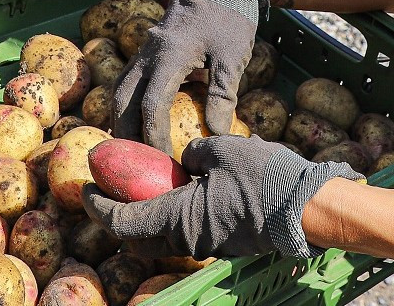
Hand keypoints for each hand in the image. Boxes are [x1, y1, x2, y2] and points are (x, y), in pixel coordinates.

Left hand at [84, 134, 356, 258]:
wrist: (307, 208)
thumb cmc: (264, 177)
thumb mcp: (222, 150)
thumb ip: (194, 152)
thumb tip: (185, 156)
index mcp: (177, 218)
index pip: (122, 222)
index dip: (98, 207)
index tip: (85, 189)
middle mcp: (187, 239)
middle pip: (137, 237)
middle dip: (118, 215)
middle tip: (111, 188)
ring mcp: (207, 244)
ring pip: (162, 235)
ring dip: (148, 212)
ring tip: (146, 182)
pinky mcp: (224, 241)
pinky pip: (186, 229)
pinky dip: (173, 211)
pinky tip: (182, 186)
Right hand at [112, 0, 263, 154]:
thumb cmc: (230, 18)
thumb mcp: (232, 58)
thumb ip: (222, 97)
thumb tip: (216, 135)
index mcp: (169, 54)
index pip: (152, 104)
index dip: (155, 136)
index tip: (165, 159)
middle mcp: (149, 52)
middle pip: (123, 100)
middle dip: (126, 134)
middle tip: (137, 163)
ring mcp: (145, 50)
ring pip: (121, 90)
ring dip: (121, 120)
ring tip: (131, 149)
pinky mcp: (149, 51)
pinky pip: (130, 81)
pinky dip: (129, 105)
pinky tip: (137, 123)